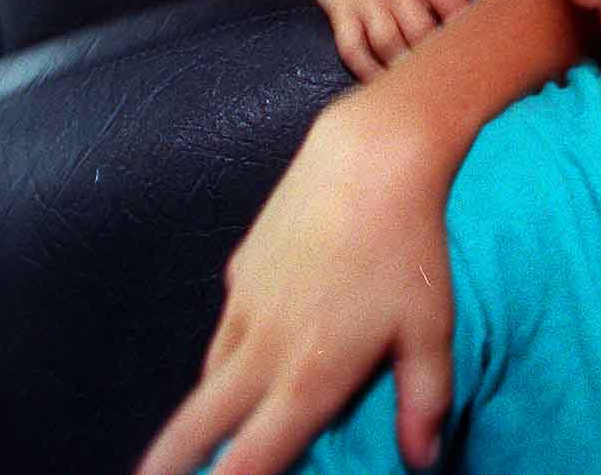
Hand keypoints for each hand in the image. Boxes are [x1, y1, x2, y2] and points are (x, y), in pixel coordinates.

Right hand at [136, 94, 455, 474]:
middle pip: (197, 425)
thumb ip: (425, 400)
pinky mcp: (241, 269)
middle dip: (169, 463)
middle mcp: (263, 348)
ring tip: (199, 435)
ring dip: (203, 409)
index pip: (252, 458)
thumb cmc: (410, 245)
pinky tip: (243, 355)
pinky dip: (227, 353)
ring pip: (210, 375)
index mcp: (309, 374)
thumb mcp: (431, 328)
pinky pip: (226, 326)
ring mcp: (245, 305)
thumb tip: (424, 461)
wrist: (369, 157)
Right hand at [315, 0, 468, 78]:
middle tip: (448, 73)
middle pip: (420, 32)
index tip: (477, 47)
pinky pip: (352, 48)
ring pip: (387, 43)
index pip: (453, 8)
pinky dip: (364, 69)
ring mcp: (369, 4)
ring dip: (402, 65)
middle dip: (434, 54)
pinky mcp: (344, 14)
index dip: (466, 30)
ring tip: (417, 83)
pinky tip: (380, 82)